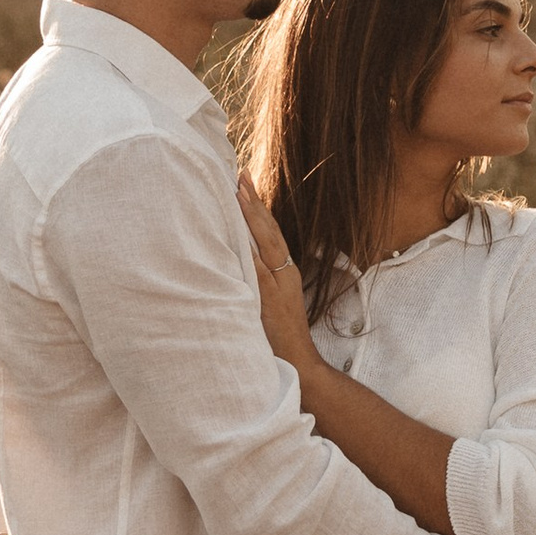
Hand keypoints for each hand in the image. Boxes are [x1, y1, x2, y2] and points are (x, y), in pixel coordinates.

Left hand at [236, 176, 317, 374]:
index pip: (269, 230)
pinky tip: (239, 230)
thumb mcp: (269, 300)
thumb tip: (237, 260)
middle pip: (268, 228)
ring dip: (251, 215)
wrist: (297, 361)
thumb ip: (257, 279)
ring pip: (265, 241)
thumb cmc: (278, 335)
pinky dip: (250, 247)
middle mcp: (283, 271)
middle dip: (253, 200)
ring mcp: (277, 283)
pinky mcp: (271, 297)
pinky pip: (258, 267)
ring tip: (238, 190)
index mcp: (283, 269)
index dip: (256, 204)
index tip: (242, 180)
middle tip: (238, 173)